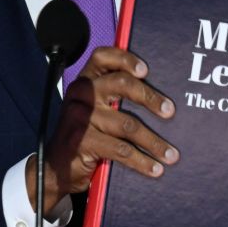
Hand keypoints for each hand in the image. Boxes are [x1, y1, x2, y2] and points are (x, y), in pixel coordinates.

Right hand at [26, 47, 177, 212]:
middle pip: (121, 84)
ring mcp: (80, 118)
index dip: (125, 59)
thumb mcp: (92, 110)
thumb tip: (158, 97)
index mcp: (84, 82)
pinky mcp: (83, 142)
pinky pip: (121, 150)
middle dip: (150, 97)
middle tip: (170, 112)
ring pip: (128, 125)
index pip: (102, 57)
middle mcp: (81, 95)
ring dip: (154, 142)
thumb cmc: (83, 135)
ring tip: (172, 155)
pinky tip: (155, 169)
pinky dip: (142, 162)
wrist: (56, 167)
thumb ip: (113, 98)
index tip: (146, 70)